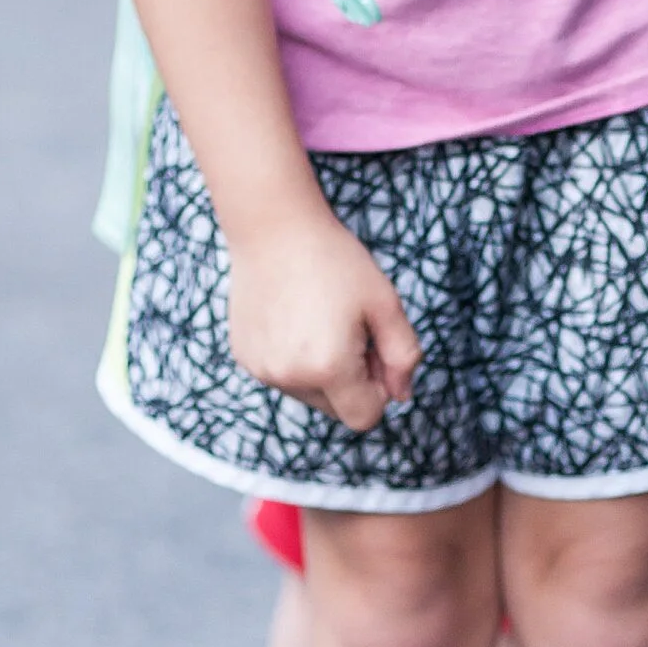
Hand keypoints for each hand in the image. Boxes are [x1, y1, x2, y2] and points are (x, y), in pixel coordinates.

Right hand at [227, 206, 421, 432]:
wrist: (275, 228)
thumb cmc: (336, 261)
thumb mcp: (385, 302)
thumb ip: (403, 354)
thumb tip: (402, 395)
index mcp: (329, 367)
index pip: (364, 418)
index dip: (380, 389)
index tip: (376, 351)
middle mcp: (290, 377)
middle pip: (337, 409)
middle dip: (352, 381)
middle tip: (352, 330)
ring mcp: (262, 369)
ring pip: (308, 394)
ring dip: (322, 371)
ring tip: (321, 318)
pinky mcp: (245, 357)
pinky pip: (281, 375)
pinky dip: (294, 357)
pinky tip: (294, 315)